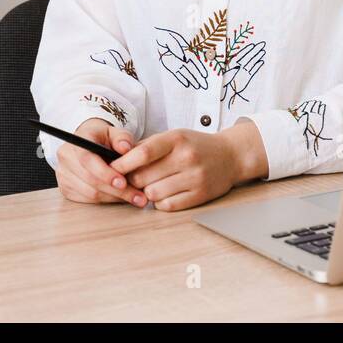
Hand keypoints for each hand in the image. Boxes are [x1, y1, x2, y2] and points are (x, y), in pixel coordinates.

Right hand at [55, 118, 148, 206]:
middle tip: (138, 196)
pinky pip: (87, 200)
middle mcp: (66, 157)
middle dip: (116, 190)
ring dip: (114, 198)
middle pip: (90, 180)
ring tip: (134, 198)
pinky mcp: (66, 188)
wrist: (90, 142)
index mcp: (77, 141)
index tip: (123, 182)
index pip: (87, 159)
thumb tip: (126, 148)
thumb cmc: (104, 138)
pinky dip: (106, 201)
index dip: (105, 173)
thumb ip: (123, 138)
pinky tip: (121, 198)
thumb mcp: (115, 132)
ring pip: (90, 193)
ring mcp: (64, 174)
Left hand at [112, 123, 267, 211]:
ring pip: (153, 194)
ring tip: (151, 185)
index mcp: (177, 139)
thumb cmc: (196, 145)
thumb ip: (147, 146)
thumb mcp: (174, 136)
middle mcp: (187, 157)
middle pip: (144, 177)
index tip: (112, 168)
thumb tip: (116, 158)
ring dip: (147, 192)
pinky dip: (160, 202)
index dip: (123, 163)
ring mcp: (195, 177)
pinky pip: (167, 205)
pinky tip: (164, 193)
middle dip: (133, 180)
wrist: (231, 156)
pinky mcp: (200, 195)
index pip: (143, 153)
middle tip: (133, 179)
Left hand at [155, 27, 208, 89]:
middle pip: (192, 69)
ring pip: (186, 73)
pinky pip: (177, 74)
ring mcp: (177, 63)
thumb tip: (183, 58)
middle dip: (198, 77)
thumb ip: (176, 47)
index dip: (200, 68)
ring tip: (198, 86)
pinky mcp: (171, 67)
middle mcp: (183, 58)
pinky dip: (182, 79)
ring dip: (192, 80)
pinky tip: (187, 84)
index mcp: (186, 49)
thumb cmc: (163, 36)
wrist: (155, 38)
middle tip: (204, 85)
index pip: (195, 60)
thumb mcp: (169, 39)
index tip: (204, 75)